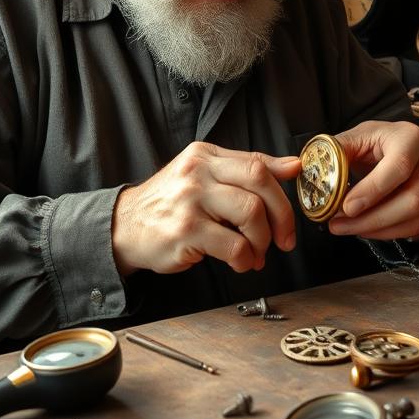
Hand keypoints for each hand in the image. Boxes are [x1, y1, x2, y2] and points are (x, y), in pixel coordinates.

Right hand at [111, 141, 300, 275]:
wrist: (124, 226)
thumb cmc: (170, 203)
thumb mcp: (204, 176)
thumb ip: (246, 170)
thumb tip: (294, 166)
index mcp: (206, 155)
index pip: (257, 163)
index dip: (283, 189)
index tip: (291, 213)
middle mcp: (198, 172)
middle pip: (259, 183)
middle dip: (281, 216)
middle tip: (283, 238)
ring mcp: (191, 200)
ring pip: (251, 213)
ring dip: (262, 240)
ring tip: (256, 253)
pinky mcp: (186, 230)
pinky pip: (234, 245)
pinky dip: (245, 258)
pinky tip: (240, 262)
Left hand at [326, 120, 418, 241]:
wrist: (402, 150)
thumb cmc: (376, 143)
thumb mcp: (356, 138)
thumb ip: (336, 150)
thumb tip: (310, 167)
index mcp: (410, 137)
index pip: (398, 166)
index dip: (373, 190)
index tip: (346, 207)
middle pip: (411, 199)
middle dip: (371, 218)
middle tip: (338, 224)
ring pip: (415, 217)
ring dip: (377, 229)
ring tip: (346, 228)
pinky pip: (417, 227)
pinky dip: (388, 233)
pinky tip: (365, 229)